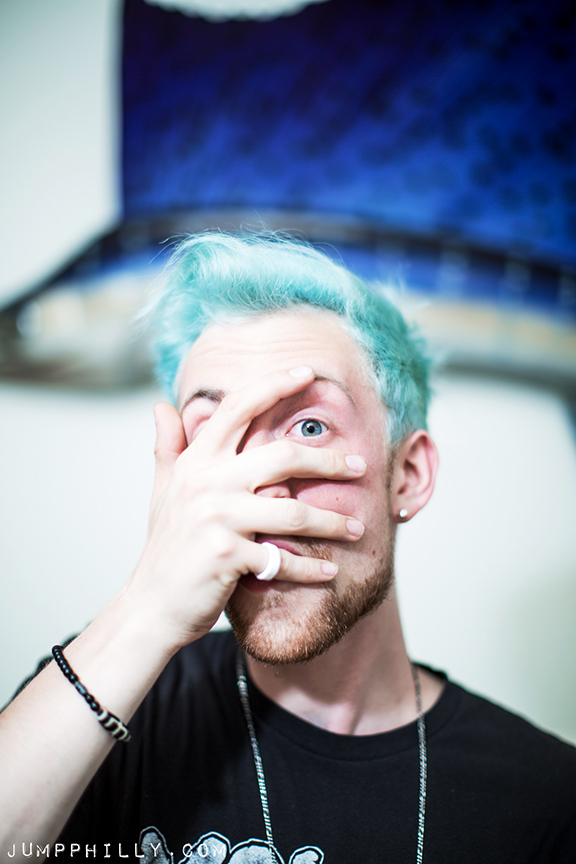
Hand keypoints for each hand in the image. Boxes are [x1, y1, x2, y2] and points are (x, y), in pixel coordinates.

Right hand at [126, 367, 366, 648]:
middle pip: (284, 456)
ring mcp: (217, 519)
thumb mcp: (164, 491)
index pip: (237, 408)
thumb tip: (162, 406)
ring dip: (332, 522)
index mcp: (196, 462)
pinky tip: (329, 572)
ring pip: (294, 511)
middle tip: (359, 466)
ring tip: (356, 528)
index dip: (274, 384)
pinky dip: (311, 568)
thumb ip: (169, 447)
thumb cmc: (166, 547)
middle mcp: (206, 483)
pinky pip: (283, 557)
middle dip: (329, 460)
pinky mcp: (228, 556)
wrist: (151, 605)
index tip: (308, 372)